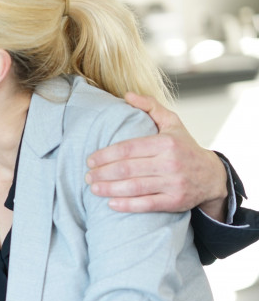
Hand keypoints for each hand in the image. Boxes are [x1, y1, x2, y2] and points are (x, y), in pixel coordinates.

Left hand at [85, 92, 227, 219]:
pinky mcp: (175, 201)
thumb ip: (151, 107)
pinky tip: (111, 203)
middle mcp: (170, 162)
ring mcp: (173, 183)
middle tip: (88, 176)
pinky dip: (127, 205)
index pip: (128, 148)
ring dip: (109, 189)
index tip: (90, 160)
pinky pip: (146, 204)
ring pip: (134, 187)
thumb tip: (127, 95)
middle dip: (103, 173)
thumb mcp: (173, 123)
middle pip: (128, 168)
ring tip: (93, 188)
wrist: (212, 176)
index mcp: (166, 142)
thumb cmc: (185, 147)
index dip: (106, 155)